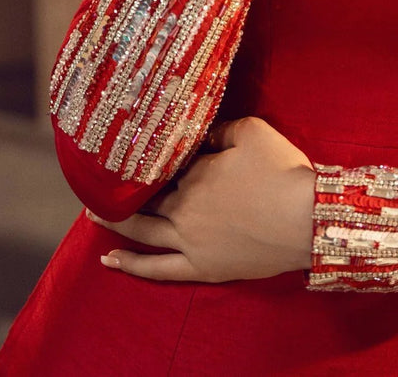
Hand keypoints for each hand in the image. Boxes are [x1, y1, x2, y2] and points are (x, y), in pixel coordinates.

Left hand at [88, 117, 314, 282]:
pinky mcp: (200, 268)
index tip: (144, 147)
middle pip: (148, 197)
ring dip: (115, 222)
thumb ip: (220, 128)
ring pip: (142, 232)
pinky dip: (130, 265)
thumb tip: (200, 133)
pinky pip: (157, 269)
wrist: (305, 218)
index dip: (157, 157)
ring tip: (92, 213)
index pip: (166, 164)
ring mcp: (188, 241)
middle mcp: (183, 207)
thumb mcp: (252, 131)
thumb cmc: (282, 171)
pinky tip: (108, 259)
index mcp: (194, 173)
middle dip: (126, 188)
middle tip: (103, 179)